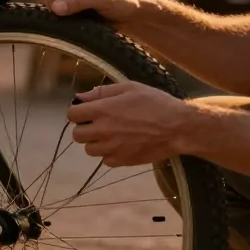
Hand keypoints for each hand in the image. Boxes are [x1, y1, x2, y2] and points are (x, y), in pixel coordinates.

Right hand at [40, 0, 143, 22]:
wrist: (136, 14)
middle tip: (66, 17)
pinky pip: (58, 10)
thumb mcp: (102, 0)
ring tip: (74, 19)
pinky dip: (62, 17)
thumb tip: (56, 8)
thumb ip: (78, 2)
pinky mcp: (74, 4)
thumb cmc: (124, 2)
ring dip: (58, 12)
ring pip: (51, 1)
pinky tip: (75, 22)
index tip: (61, 11)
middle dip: (53, 3)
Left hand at [67, 81, 190, 166]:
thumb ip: (103, 92)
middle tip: (99, 123)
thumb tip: (81, 97)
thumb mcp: (130, 88)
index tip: (87, 110)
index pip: (72, 115)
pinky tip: (121, 144)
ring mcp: (111, 148)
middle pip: (77, 135)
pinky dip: (109, 154)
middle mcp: (102, 131)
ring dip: (96, 142)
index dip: (78, 112)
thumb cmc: (155, 103)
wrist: (177, 127)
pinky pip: (104, 161)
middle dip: (85, 127)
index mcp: (102, 110)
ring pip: (89, 150)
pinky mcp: (122, 161)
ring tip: (111, 134)